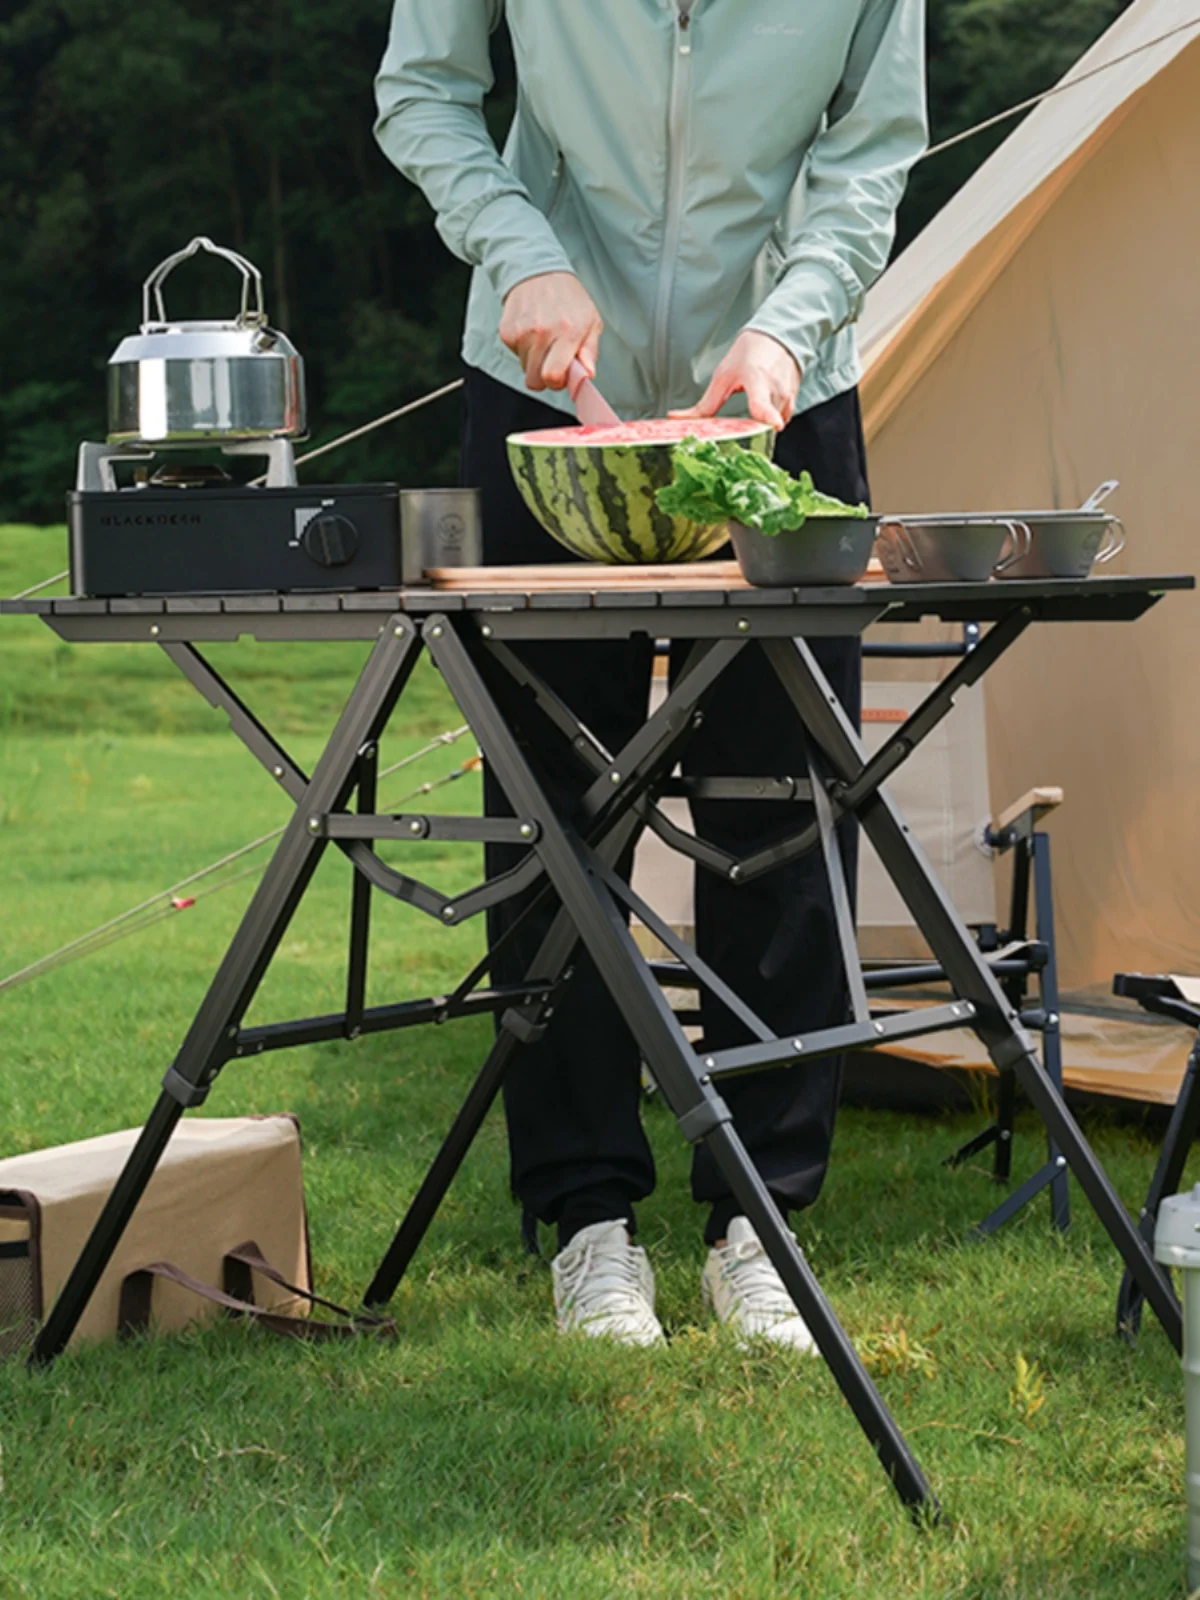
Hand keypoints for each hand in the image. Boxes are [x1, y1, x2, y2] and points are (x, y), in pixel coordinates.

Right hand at [499, 272, 603, 392]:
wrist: (539, 271)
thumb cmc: (568, 298)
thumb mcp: (591, 320)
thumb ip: (590, 351)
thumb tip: (587, 374)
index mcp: (568, 331)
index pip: (553, 376)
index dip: (557, 383)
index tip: (562, 376)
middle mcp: (543, 332)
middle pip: (536, 380)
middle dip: (545, 377)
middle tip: (553, 362)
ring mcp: (522, 332)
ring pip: (525, 369)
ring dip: (534, 362)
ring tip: (543, 341)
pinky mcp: (507, 331)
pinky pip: (515, 355)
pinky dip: (523, 350)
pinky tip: (532, 333)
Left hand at [672, 330, 800, 430]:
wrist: (778, 337)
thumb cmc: (751, 353)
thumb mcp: (723, 376)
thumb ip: (704, 405)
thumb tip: (677, 418)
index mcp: (757, 379)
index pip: (764, 403)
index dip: (768, 416)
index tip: (773, 424)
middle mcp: (776, 390)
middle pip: (763, 424)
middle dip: (749, 430)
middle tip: (738, 427)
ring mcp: (788, 397)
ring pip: (771, 426)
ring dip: (759, 424)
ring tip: (752, 408)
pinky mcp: (793, 403)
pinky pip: (779, 421)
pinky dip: (769, 420)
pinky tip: (762, 407)